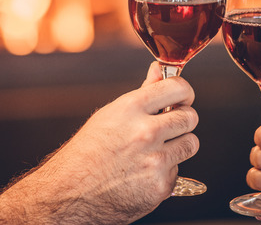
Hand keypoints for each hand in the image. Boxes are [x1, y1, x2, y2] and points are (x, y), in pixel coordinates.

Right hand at [0, 62, 199, 224]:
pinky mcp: (160, 186)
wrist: (70, 192)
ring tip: (156, 150)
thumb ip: (143, 92)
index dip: (184, 92)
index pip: (178, 88)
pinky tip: (143, 173)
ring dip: (178, 146)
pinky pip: (177, 171)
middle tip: (170, 126)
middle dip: (183, 120)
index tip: (182, 98)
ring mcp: (155, 161)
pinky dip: (164, 172)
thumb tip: (160, 68)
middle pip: (190, 117)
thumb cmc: (89, 150)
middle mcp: (145, 132)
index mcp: (131, 108)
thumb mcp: (112, 114)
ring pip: (190, 144)